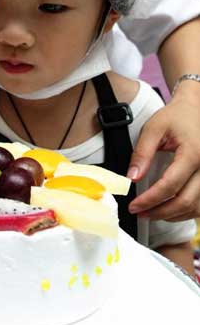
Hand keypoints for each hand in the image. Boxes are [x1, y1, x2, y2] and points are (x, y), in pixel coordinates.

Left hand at [128, 89, 199, 220]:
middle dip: (160, 212)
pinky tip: (169, 209)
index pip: (170, 185)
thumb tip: (131, 178)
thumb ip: (142, 153)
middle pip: (186, 201)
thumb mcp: (154, 128)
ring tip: (152, 213)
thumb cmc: (176, 116)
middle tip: (140, 213)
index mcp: (193, 153)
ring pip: (197, 208)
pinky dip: (186, 211)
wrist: (197, 108)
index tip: (134, 205)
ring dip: (174, 215)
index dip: (150, 199)